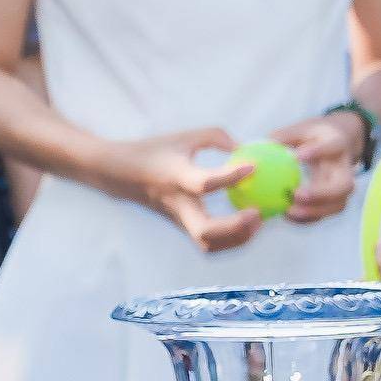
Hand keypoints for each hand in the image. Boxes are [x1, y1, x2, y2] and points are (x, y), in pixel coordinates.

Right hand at [131, 128, 269, 253]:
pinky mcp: (183, 227)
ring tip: (258, 219)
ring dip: (237, 238)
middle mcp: (178, 205)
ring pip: (209, 244)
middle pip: (205, 231)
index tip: (253, 166)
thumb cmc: (157, 151)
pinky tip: (248, 225)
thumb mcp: (184, 137)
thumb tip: (244, 148)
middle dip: (235, 227)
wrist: (122, 174)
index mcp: (176, 178)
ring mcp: (179, 220)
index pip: (204, 183)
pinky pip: (209, 244)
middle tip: (258, 212)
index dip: (230, 176)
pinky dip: (231, 240)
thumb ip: (216, 137)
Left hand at [276, 106, 367, 226]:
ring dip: (314, 211)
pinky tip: (287, 215)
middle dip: (321, 193)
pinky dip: (308, 217)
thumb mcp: (302, 129)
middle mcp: (345, 169)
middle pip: (344, 185)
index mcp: (338, 145)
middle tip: (296, 194)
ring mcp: (342, 188)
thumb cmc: (315, 137)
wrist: (338, 145)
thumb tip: (263, 144)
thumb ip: (284, 136)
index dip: (317, 152)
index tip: (297, 156)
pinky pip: (325, 213)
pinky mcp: (335, 201)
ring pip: (337, 204)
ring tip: (289, 210)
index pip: (334, 146)